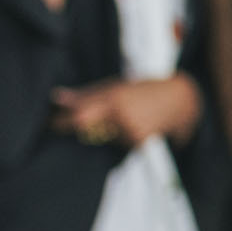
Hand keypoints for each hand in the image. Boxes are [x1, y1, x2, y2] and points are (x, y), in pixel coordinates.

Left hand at [51, 78, 191, 146]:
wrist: (182, 99)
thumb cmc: (145, 89)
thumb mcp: (117, 86)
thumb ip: (87, 95)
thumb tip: (55, 97)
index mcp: (114, 97)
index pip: (79, 113)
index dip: (61, 121)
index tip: (49, 123)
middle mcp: (121, 114)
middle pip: (86, 128)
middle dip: (76, 126)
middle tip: (72, 123)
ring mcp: (130, 130)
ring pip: (102, 137)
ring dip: (104, 131)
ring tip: (124, 118)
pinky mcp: (139, 142)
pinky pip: (117, 144)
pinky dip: (120, 138)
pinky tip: (135, 127)